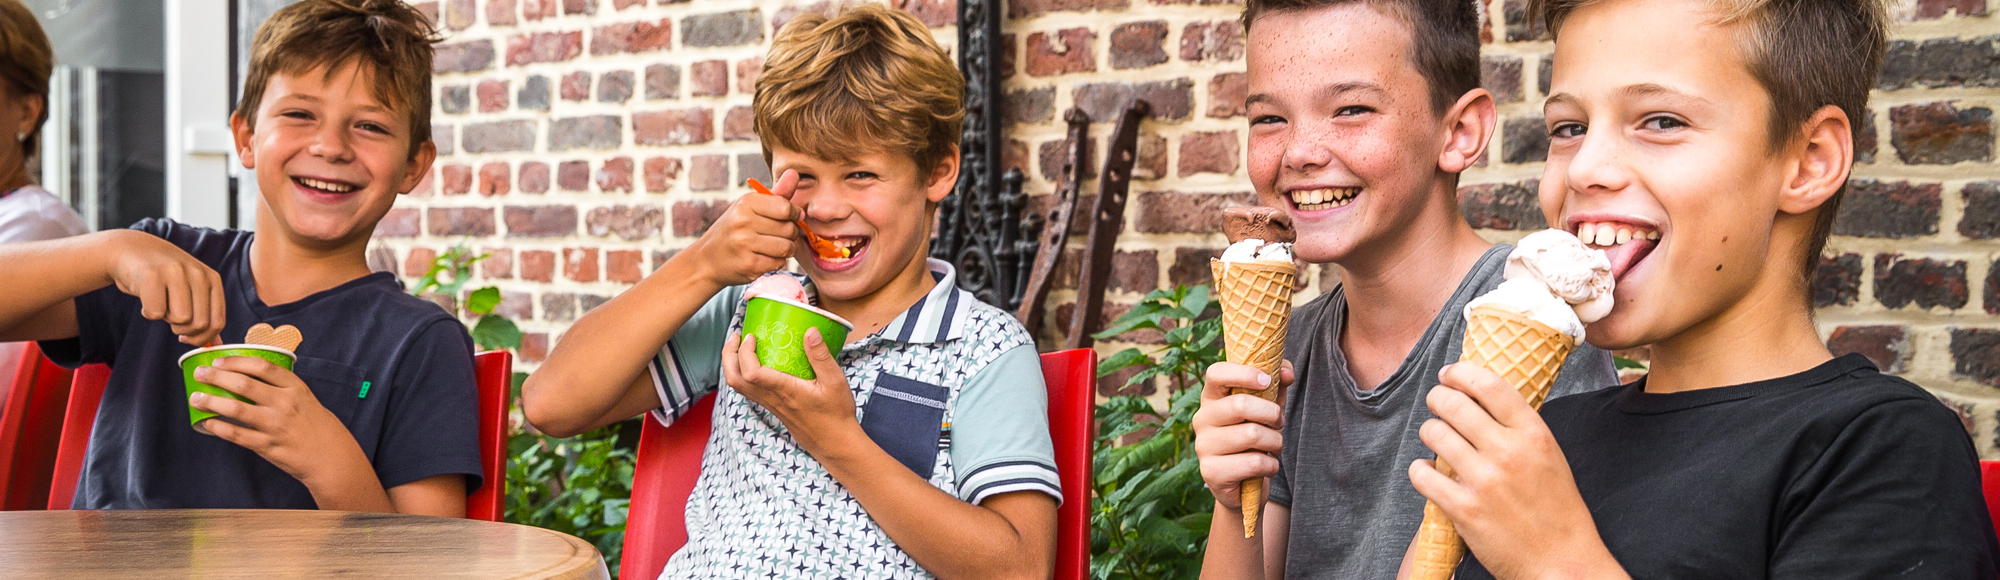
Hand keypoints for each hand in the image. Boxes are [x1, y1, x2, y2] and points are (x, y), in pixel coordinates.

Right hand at [102, 230, 226, 345]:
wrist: (131, 250)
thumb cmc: (163, 277)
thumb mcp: (191, 290)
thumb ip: (205, 315)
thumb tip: (217, 344)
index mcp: (212, 279)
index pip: (218, 322)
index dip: (202, 338)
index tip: (187, 336)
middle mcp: (197, 274)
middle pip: (199, 324)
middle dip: (183, 331)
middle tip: (170, 316)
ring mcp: (176, 273)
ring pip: (180, 320)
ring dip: (166, 319)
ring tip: (160, 302)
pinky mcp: (152, 276)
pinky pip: (155, 313)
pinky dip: (147, 312)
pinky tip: (145, 297)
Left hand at [190, 356, 368, 484]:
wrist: (330, 456)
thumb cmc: (315, 424)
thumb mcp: (304, 397)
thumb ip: (280, 387)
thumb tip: (245, 374)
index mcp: (295, 388)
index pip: (262, 366)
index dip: (236, 361)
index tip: (219, 360)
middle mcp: (284, 404)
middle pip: (244, 384)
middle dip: (216, 376)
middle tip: (200, 373)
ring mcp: (275, 425)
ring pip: (236, 409)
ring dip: (211, 401)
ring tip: (195, 398)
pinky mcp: (267, 446)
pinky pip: (236, 434)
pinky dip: (217, 427)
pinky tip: (206, 422)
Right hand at [682, 169, 801, 286]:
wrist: (707, 259)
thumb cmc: (734, 230)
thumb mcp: (750, 207)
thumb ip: (776, 193)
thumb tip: (795, 173)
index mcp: (746, 203)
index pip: (786, 207)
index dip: (794, 214)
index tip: (789, 218)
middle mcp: (743, 221)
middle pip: (789, 228)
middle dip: (789, 234)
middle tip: (778, 235)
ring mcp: (745, 244)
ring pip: (787, 247)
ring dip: (785, 250)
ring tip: (773, 247)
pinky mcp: (749, 265)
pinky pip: (778, 263)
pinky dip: (775, 262)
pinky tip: (763, 258)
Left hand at [721, 327, 859, 453]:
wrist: (835, 443)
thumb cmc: (836, 414)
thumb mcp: (835, 382)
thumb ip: (821, 356)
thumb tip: (810, 331)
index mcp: (784, 390)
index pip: (751, 373)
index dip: (744, 352)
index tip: (751, 337)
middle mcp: (772, 399)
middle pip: (735, 380)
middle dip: (729, 356)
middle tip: (736, 337)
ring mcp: (770, 405)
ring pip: (739, 387)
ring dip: (733, 365)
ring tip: (741, 347)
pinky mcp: (773, 408)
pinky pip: (748, 391)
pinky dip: (743, 375)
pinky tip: (757, 364)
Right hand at [1193, 360, 1293, 509]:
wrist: (1243, 485)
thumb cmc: (1255, 438)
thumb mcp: (1266, 408)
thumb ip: (1276, 385)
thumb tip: (1287, 372)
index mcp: (1212, 397)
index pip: (1216, 373)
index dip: (1243, 373)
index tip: (1267, 381)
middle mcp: (1202, 419)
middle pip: (1240, 404)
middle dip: (1272, 414)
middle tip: (1278, 422)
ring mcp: (1203, 446)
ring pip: (1251, 434)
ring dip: (1275, 441)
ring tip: (1273, 446)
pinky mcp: (1211, 471)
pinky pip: (1253, 463)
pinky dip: (1270, 465)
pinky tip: (1266, 467)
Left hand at [1408, 363, 1620, 578]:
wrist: (1562, 563)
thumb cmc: (1558, 511)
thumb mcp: (1550, 458)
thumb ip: (1520, 429)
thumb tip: (1484, 401)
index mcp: (1534, 435)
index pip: (1490, 385)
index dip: (1461, 373)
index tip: (1449, 374)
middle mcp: (1508, 452)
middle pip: (1453, 404)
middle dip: (1437, 398)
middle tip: (1436, 403)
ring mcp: (1484, 480)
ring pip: (1433, 433)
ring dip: (1428, 432)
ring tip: (1435, 439)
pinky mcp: (1463, 508)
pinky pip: (1422, 475)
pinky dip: (1419, 470)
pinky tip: (1428, 473)